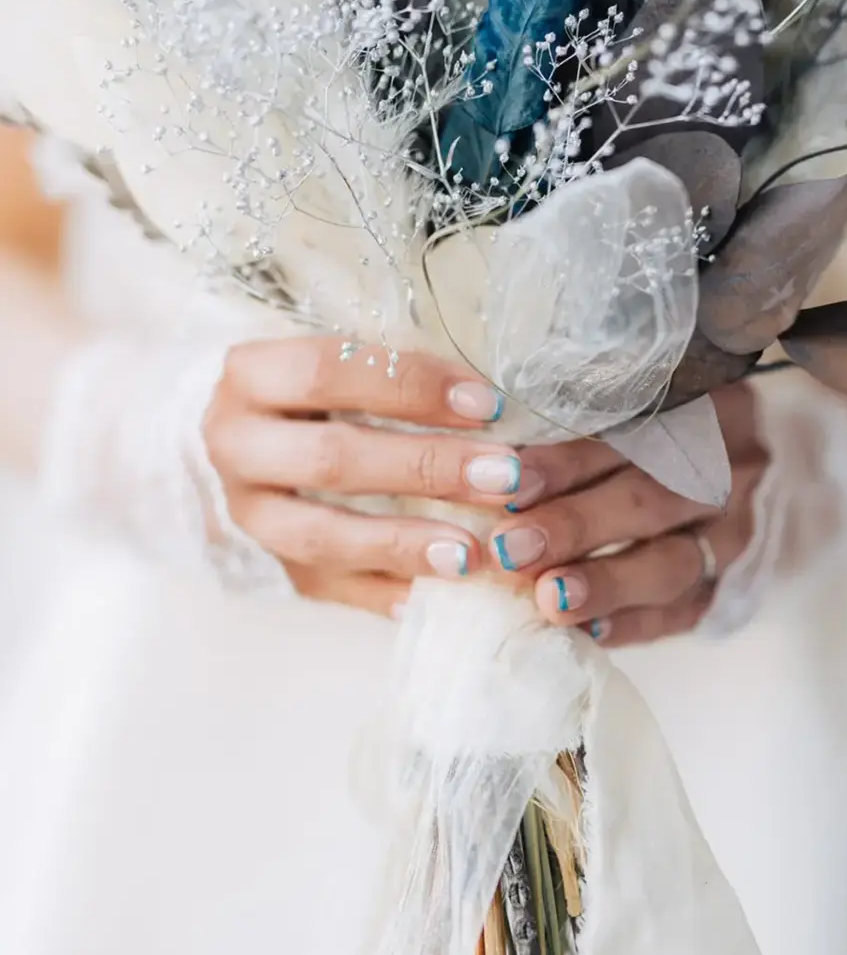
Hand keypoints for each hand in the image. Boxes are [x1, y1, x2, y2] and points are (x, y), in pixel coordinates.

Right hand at [204, 337, 519, 614]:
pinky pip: (333, 588)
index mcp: (252, 377)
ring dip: (403, 544)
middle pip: (330, 459)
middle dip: (425, 468)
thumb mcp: (351, 361)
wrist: (263, 438)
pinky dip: (390, 593)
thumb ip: (403, 372)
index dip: (410, 387)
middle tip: (503, 478)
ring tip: (472, 552)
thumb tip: (492, 402)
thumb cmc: (329, 389)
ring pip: (321, 536)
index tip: (488, 405)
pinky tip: (442, 594)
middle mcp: (235, 446)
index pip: (327, 373)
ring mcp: (251, 514)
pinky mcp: (277, 566)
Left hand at [486, 384, 767, 646]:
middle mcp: (728, 473)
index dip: (566, 462)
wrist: (803, 464)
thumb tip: (504, 462)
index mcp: (707, 416)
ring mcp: (737, 536)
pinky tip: (591, 634)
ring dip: (606, 584)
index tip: (508, 481)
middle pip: (648, 501)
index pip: (628, 439)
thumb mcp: (671, 406)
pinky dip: (637, 624)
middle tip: (512, 548)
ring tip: (551, 600)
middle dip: (574, 526)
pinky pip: (687, 611)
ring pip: (671, 564)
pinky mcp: (738, 585)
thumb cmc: (706, 430)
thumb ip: (603, 428)